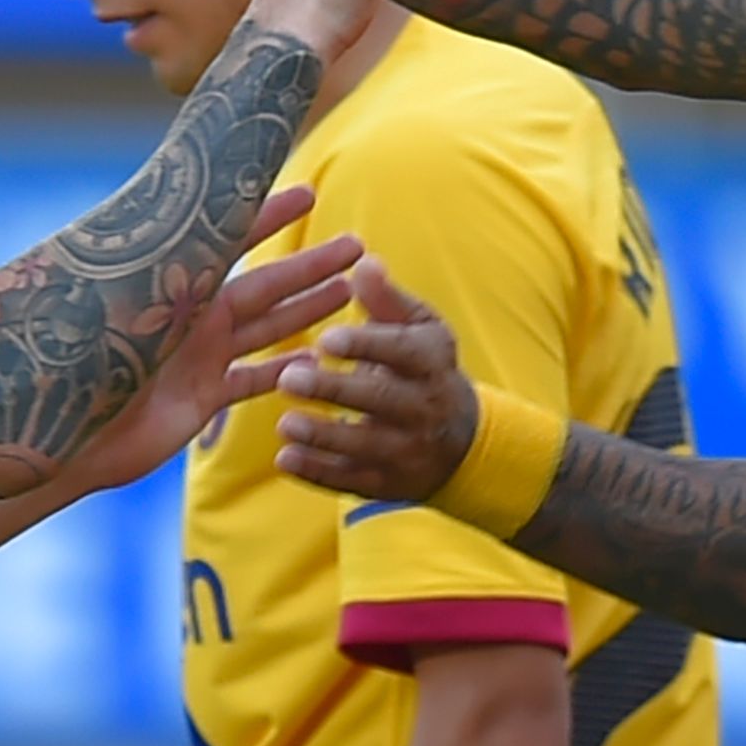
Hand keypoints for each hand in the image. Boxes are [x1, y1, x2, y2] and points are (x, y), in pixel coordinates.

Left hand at [69, 188, 361, 490]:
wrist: (65, 438)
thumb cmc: (79, 368)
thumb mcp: (117, 309)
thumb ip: (145, 270)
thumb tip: (155, 209)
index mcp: (172, 286)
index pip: (228, 239)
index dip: (267, 215)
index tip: (307, 194)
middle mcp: (191, 316)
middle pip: (264, 284)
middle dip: (309, 265)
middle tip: (357, 246)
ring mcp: (198, 356)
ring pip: (267, 327)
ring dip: (308, 310)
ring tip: (350, 292)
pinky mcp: (201, 396)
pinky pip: (253, 379)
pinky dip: (286, 371)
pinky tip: (319, 361)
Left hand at [272, 258, 483, 502]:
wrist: (460, 441)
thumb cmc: (423, 369)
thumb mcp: (418, 329)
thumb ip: (386, 300)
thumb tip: (362, 263)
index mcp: (430, 361)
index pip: (401, 352)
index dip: (365, 346)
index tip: (326, 340)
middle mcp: (424, 408)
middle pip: (381, 401)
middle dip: (334, 391)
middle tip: (288, 379)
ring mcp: (407, 450)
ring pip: (365, 446)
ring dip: (324, 436)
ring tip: (285, 423)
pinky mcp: (387, 483)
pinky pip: (351, 481)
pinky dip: (317, 473)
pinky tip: (285, 459)